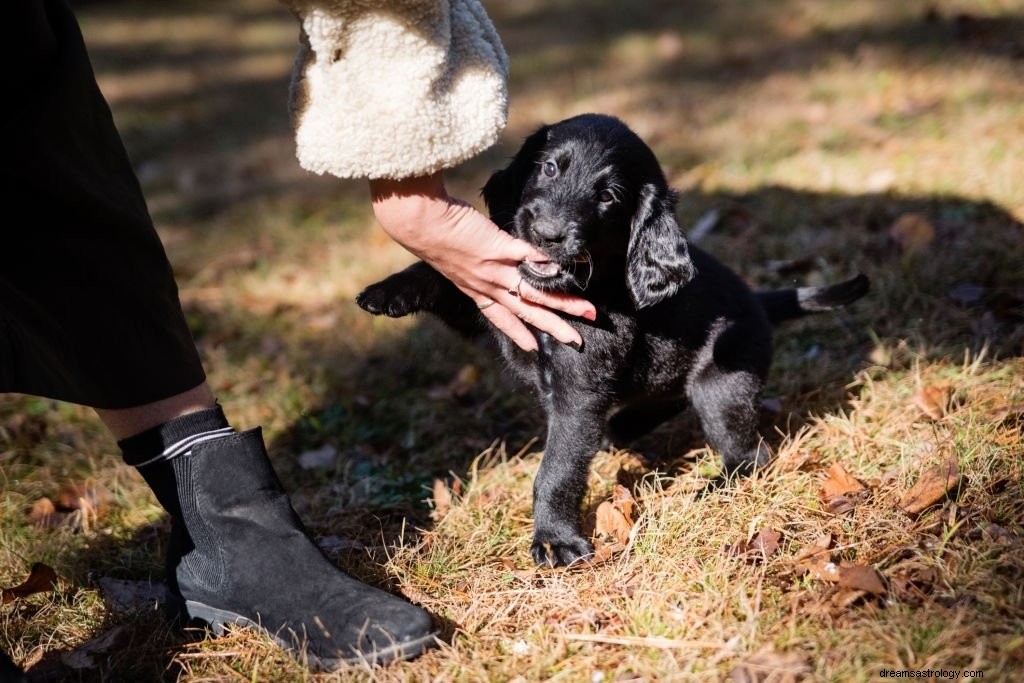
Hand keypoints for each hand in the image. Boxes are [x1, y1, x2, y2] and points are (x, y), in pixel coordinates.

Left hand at [369, 173, 595, 350]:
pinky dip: (544, 262)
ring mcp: (494, 268)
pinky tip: (564, 268)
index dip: (518, 333)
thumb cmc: (433, 234)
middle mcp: (487, 285)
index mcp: (475, 290)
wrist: (420, 222)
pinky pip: (526, 256)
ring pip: (534, 290)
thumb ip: (472, 265)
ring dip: (562, 301)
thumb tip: (487, 259)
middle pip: (527, 311)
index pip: (501, 317)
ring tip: (585, 309)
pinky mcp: (497, 246)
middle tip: (577, 339)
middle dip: (554, 326)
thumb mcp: (452, 260)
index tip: (533, 347)